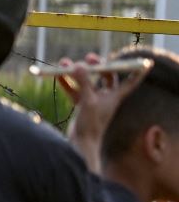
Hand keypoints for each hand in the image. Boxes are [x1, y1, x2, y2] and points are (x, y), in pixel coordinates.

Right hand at [58, 55, 148, 173]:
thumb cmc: (91, 124)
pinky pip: (74, 89)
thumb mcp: (88, 101)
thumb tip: (78, 64)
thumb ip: (84, 82)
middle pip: (106, 76)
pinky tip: (58, 75)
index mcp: (115, 96)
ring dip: (77, 72)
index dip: (137, 72)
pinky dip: (67, 82)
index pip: (131, 81)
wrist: (81, 143)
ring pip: (87, 81)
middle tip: (89, 58)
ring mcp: (93, 100)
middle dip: (98, 65)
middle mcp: (106, 96)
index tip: (143, 63)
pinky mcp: (81, 105)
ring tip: (65, 63)